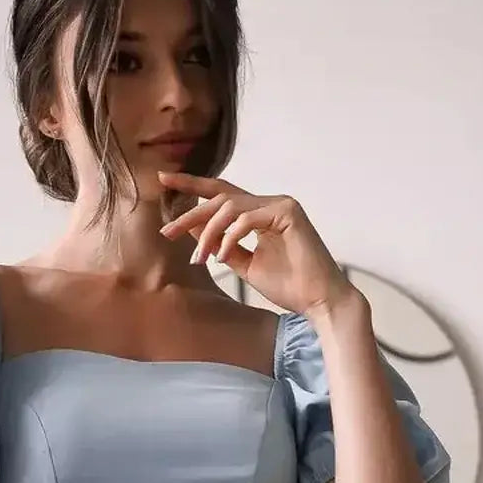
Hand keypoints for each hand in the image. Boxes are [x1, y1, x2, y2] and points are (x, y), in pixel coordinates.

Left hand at [158, 172, 352, 317]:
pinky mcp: (288, 212)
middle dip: (190, 214)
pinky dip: (230, 238)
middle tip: (167, 231)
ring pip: (230, 208)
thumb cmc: (289, 286)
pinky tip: (222, 256)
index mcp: (261, 212)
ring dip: (208, 233)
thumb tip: (192, 227)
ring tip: (200, 258)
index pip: (222, 193)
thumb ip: (221, 244)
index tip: (163, 181)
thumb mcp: (245, 264)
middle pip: (221, 198)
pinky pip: (247, 219)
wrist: (319, 302)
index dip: (192, 185)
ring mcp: (282, 204)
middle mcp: (271, 203)